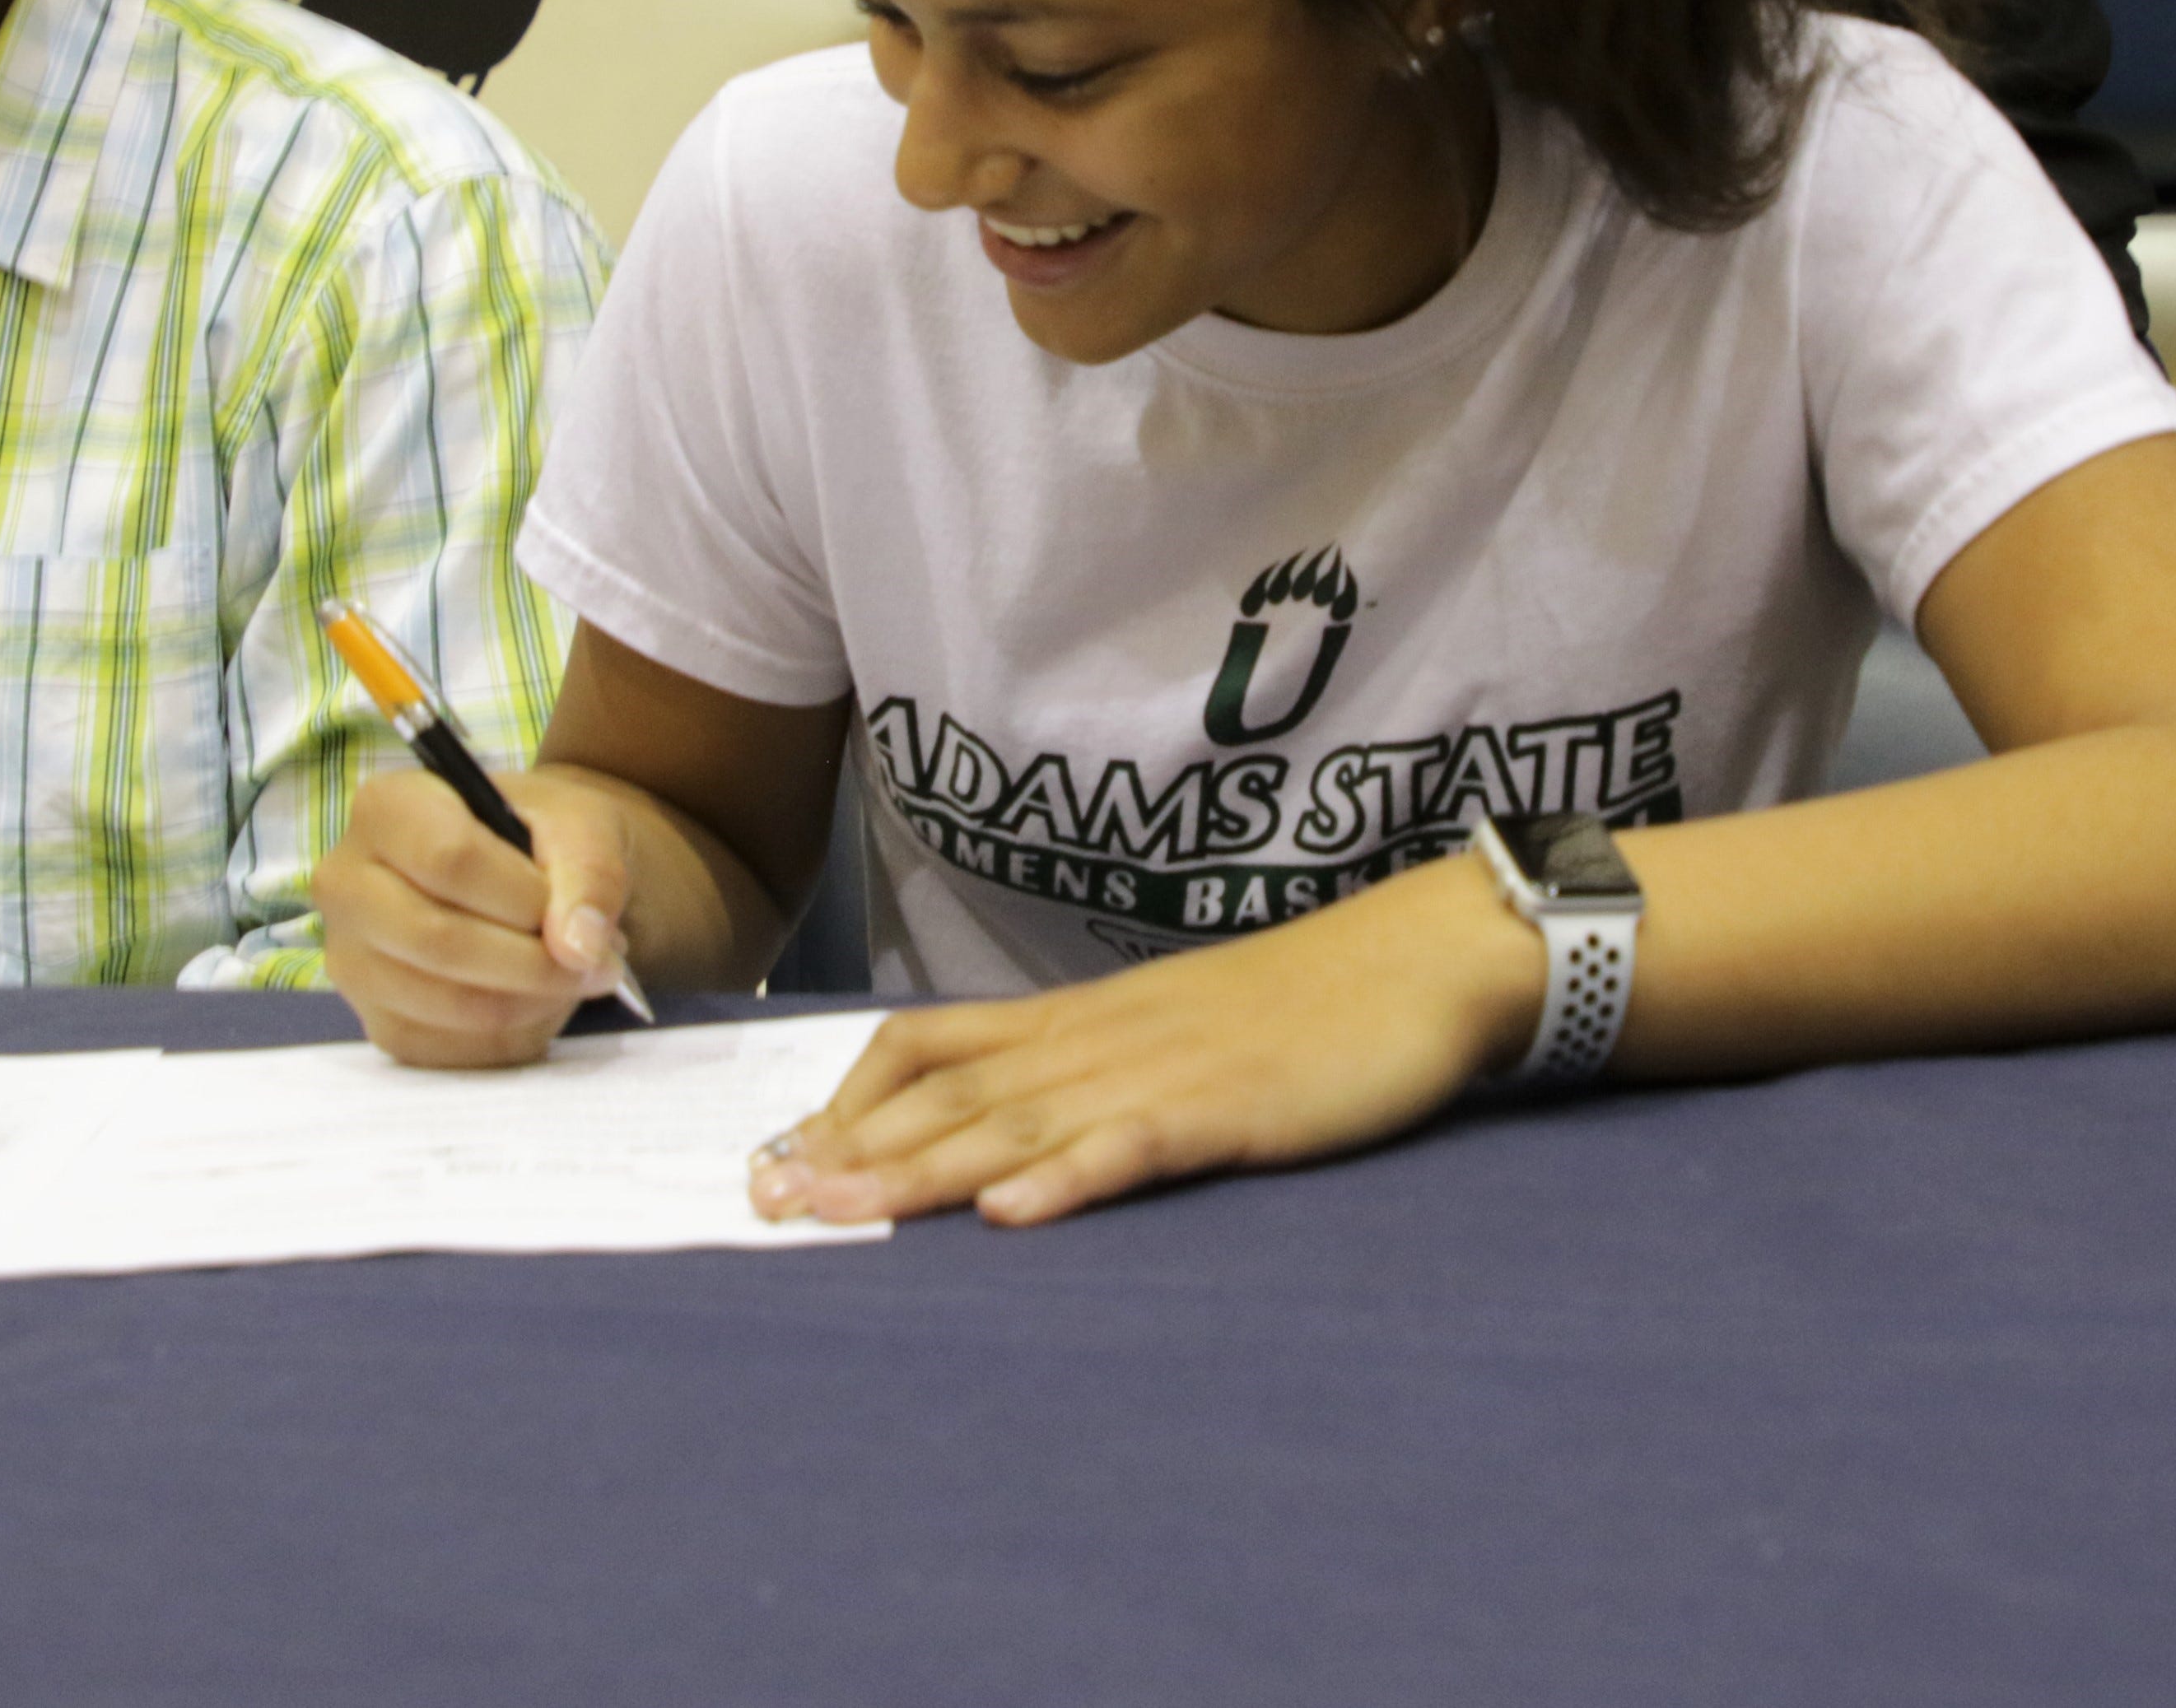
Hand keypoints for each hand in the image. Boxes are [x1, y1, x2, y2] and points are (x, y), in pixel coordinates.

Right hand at [315, 762, 638, 1067]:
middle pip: (438, 939)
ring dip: (533, 1002)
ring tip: (574, 975)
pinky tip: (539, 999)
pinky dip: (515, 1035)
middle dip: (534, 962)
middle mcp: (347, 884)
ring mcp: (353, 961)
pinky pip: (451, 1051)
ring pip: (447, 1004)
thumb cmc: (544, 838)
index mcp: (387, 808)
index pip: (449, 859)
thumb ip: (590, 874)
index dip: (525, 896)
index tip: (574, 908)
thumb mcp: (583, 826)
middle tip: (599, 963)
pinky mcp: (379, 1022)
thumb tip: (578, 949)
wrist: (529, 877)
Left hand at [745, 855, 1544, 1226]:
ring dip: (920, 1174)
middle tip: (762, 1200)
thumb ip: (1083, 1073)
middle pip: (947, 1096)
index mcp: (1076, 1022)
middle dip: (849, 1151)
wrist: (1413, 961)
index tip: (774, 1154)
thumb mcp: (1165, 1032)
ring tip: (838, 1214)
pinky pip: (1134, 1145)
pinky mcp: (1227, 1106)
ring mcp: (1159, 1071)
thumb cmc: (1292, 1008)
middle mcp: (1096, 1041)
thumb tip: (994, 1133)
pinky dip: (1069, 1179)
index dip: (845, 1100)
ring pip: (1016, 1124)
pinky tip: (1015, 1213)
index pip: (927, 1046)